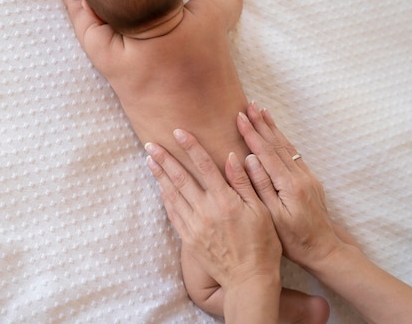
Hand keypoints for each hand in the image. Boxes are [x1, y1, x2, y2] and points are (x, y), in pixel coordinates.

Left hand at [145, 129, 281, 288]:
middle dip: (164, 159)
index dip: (191, 147)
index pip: (205, 166)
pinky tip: (160, 187)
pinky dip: (165, 198)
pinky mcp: (189, 239)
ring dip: (159, 176)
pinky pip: (173, 213)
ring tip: (149, 160)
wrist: (249, 280)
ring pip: (172, 195)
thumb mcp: (260, 211)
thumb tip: (232, 156)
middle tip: (150, 143)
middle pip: (181, 179)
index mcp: (225, 201)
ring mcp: (195, 226)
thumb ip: (244, 183)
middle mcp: (206, 211)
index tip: (178, 132)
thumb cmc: (262, 245)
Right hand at [236, 103, 345, 268]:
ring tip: (261, 110)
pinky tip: (275, 132)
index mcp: (290, 185)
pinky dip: (282, 139)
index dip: (252, 134)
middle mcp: (301, 176)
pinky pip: (293, 153)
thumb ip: (261, 187)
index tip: (239, 117)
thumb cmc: (293, 240)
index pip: (266, 153)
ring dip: (272, 127)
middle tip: (249, 105)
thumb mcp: (273, 218)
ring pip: (287, 146)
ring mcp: (307, 177)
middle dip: (262, 124)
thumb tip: (249, 160)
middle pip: (278, 144)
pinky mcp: (309, 180)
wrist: (324, 249)